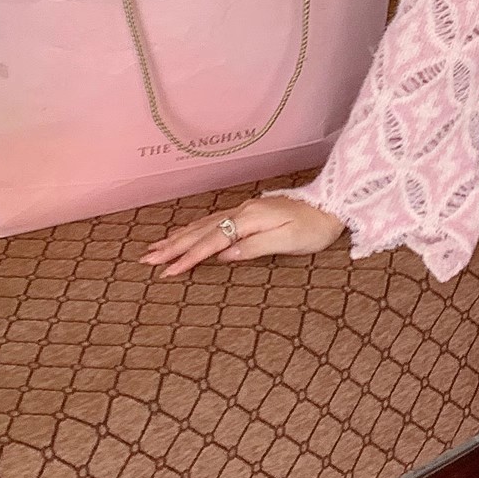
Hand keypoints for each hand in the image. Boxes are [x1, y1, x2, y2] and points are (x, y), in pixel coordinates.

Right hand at [139, 196, 343, 277]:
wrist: (331, 205)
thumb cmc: (313, 228)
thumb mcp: (288, 241)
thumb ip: (254, 247)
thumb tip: (224, 255)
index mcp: (250, 219)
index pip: (212, 241)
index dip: (189, 257)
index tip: (168, 272)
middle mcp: (242, 211)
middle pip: (201, 230)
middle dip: (173, 246)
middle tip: (146, 259)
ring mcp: (244, 210)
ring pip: (204, 224)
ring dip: (179, 236)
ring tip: (156, 247)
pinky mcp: (248, 212)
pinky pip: (214, 220)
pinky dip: (195, 228)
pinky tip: (186, 233)